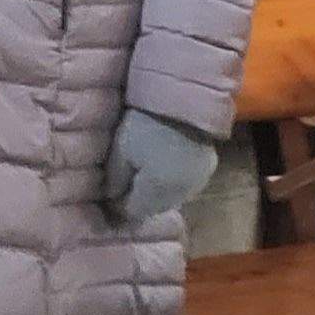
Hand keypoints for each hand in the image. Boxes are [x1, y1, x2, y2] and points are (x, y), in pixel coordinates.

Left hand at [101, 109, 222, 225]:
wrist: (183, 101)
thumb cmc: (145, 125)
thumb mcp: (121, 152)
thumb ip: (114, 181)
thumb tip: (112, 201)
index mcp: (158, 192)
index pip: (134, 214)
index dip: (118, 209)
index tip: (107, 202)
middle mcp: (182, 194)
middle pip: (153, 209)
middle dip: (137, 203)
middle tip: (121, 191)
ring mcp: (198, 182)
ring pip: (171, 199)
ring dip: (155, 195)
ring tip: (140, 180)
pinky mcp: (208, 169)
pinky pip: (184, 186)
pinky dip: (170, 183)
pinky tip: (160, 171)